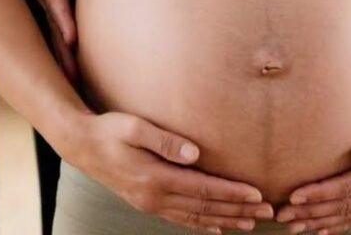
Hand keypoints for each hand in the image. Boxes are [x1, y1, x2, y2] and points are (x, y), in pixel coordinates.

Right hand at [13, 0, 83, 84]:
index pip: (57, 2)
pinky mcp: (50, 2)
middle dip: (62, 54)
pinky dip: (60, 50)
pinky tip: (68, 70)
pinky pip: (55, 30)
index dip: (64, 21)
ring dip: (61, 59)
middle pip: (54, 27)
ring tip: (72, 86)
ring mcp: (45, 0)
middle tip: (72, 82)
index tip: (71, 41)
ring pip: (53, 35)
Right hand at [73, 111, 274, 232]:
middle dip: (238, 210)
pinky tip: (216, 227)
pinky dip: (201, 224)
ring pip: (196, 217)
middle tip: (268, 212)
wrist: (82, 146)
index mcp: (155, 178)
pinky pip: (180, 218)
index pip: (203, 189)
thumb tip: (194, 153)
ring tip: (251, 223)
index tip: (257, 195)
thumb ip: (164, 139)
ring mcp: (150, 203)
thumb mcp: (134, 127)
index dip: (232, 193)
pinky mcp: (147, 202)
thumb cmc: (109, 130)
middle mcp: (155, 197)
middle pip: (205, 207)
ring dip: (225, 220)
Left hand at [274, 108, 350, 233]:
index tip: (293, 196)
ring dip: (319, 222)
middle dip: (310, 213)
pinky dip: (339, 225)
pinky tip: (321, 231)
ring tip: (293, 227)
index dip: (319, 193)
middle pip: (342, 207)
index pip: (346, 188)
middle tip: (281, 217)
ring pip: (347, 216)